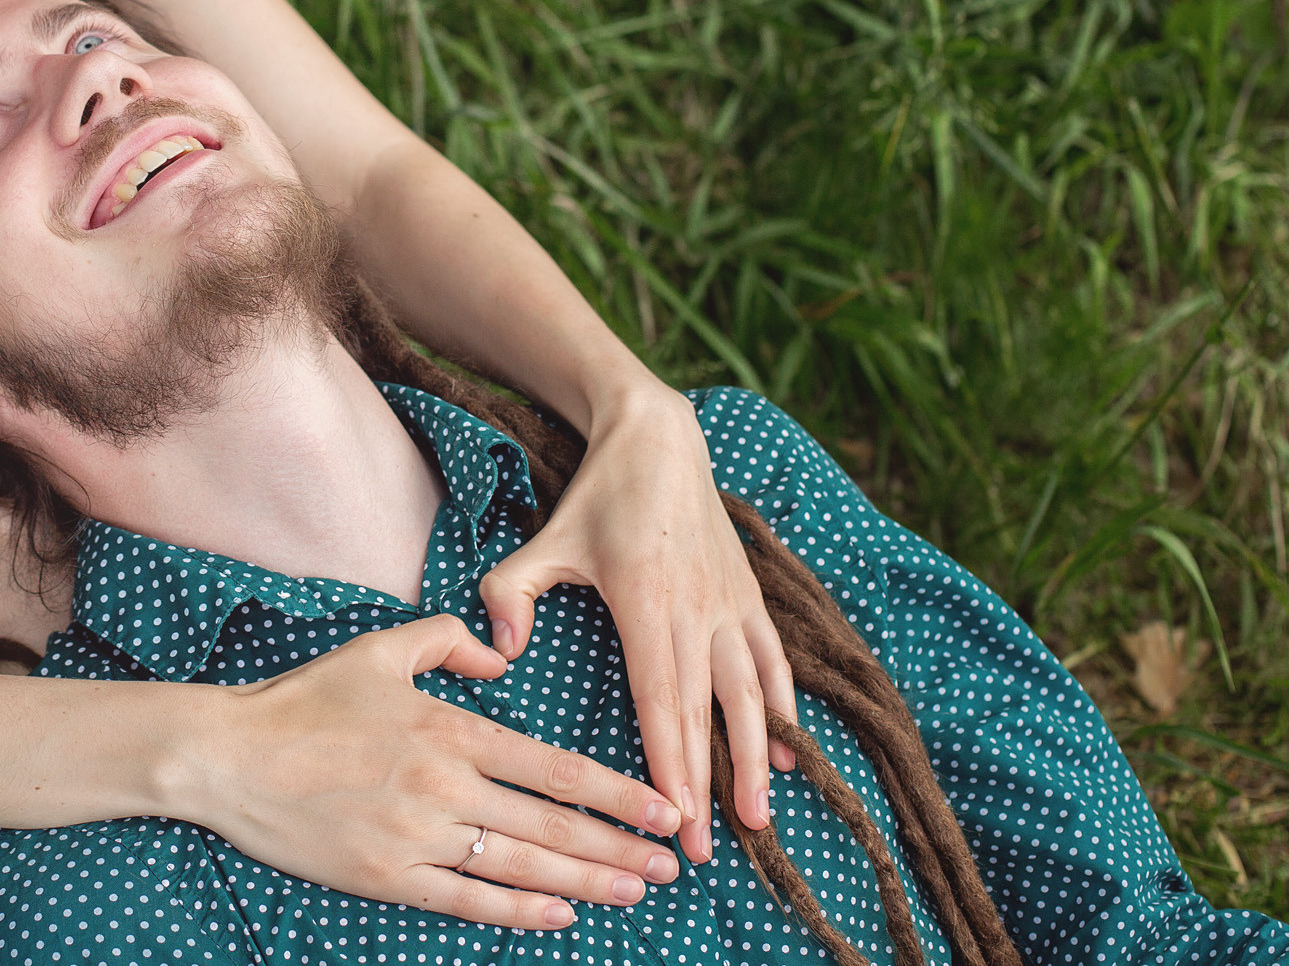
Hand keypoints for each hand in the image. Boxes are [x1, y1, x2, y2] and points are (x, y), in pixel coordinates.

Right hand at [178, 614, 683, 928]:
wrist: (229, 757)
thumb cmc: (305, 699)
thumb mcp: (381, 648)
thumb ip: (449, 642)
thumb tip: (500, 657)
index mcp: (450, 730)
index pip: (554, 768)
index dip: (615, 793)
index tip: (660, 807)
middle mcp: (445, 787)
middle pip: (552, 825)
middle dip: (619, 847)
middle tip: (670, 863)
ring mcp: (418, 838)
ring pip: (522, 867)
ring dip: (586, 882)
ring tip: (634, 891)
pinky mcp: (388, 878)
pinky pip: (468, 901)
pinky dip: (519, 911)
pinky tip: (560, 914)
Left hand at [478, 380, 796, 863]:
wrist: (659, 436)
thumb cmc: (597, 496)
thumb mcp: (544, 538)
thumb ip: (512, 592)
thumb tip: (501, 650)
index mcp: (646, 601)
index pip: (660, 697)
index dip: (671, 761)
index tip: (675, 817)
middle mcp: (697, 608)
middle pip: (705, 711)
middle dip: (706, 785)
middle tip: (704, 852)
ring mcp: (730, 603)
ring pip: (750, 694)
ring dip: (754, 760)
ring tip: (758, 821)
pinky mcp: (749, 596)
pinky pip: (772, 662)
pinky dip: (783, 709)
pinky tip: (787, 755)